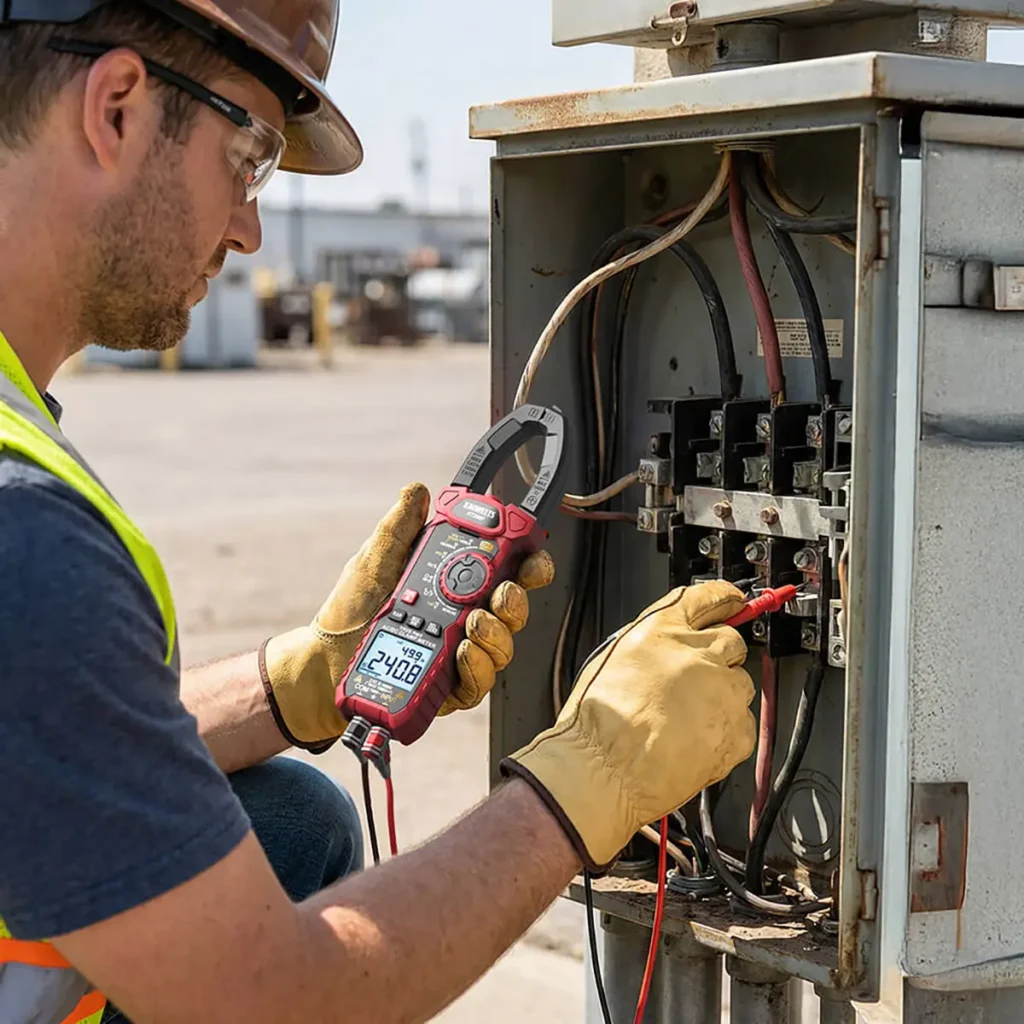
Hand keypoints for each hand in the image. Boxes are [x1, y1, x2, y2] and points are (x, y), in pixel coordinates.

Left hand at [262, 483, 555, 746]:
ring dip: (495, 634)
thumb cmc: (351, 609)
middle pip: (514, 612)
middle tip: (500, 594)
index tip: (531, 561)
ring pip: (502, 648)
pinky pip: (478, 684)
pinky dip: (476, 667)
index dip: (530, 566)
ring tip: (471, 623)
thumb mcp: (376, 558)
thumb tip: (417, 491)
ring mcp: (460, 656)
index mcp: (456, 585)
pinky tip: (461, 652)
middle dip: (516, 601)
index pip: (508, 573)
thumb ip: (401, 526)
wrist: (324, 658)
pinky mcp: (448, 688)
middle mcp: (465, 620)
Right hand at [502, 581, 755, 870]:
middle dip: (719, 656)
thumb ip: (651, 643)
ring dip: (722, 695)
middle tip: (696, 680)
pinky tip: (695, 741)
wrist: (603, 771)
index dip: (724, 597)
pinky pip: (743, 723)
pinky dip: (726, 732)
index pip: (705, 598)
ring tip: (686, 719)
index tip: (734, 600)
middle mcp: (697, 653)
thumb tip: (672, 643)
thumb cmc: (597, 722)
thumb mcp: (613, 657)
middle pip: (731, 640)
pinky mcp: (735, 731)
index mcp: (661, 630)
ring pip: (740, 683)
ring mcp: (721, 692)